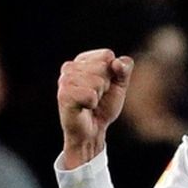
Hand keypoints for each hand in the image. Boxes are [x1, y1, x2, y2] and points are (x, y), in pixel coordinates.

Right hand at [57, 49, 133, 167]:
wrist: (92, 131)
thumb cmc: (103, 107)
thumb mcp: (119, 85)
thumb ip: (124, 69)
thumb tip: (116, 63)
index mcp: (82, 60)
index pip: (107, 55)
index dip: (112, 73)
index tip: (104, 86)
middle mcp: (70, 67)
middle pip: (102, 67)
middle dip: (105, 85)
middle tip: (96, 97)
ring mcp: (64, 80)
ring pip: (97, 81)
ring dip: (98, 96)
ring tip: (90, 103)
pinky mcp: (63, 95)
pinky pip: (90, 95)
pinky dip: (92, 104)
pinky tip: (84, 108)